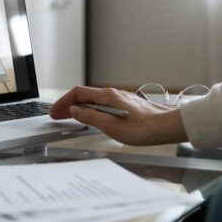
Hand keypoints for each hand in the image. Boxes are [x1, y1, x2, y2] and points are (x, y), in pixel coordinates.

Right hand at [49, 86, 188, 145]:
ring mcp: (120, 99)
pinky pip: (102, 105)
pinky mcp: (126, 106)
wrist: (167, 127)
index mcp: (107, 97)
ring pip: (93, 100)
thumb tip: (74, 111)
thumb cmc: (144, 128)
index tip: (54, 112)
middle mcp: (112, 94)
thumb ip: (90, 117)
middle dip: (68, 105)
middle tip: (56, 116)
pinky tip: (91, 118)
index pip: (77, 93)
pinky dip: (90, 110)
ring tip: (69, 117)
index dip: (63, 102)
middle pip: (84, 96)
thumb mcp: (111, 126)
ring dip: (79, 108)